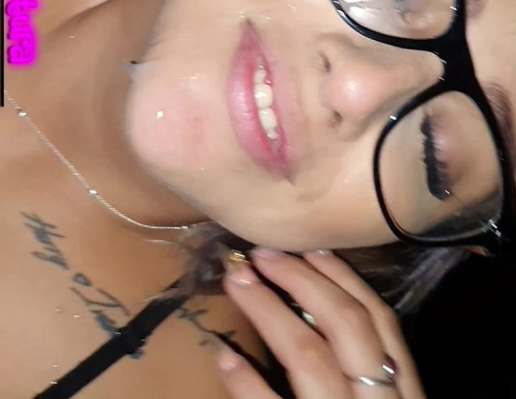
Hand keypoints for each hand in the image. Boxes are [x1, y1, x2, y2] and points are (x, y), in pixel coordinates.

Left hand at [214, 248, 426, 397]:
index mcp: (403, 389)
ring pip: (309, 356)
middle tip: (261, 253)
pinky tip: (225, 356)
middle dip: (302, 280)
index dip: (344, 278)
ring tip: (235, 281)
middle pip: (347, 325)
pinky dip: (247, 381)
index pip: (379, 320)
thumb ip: (364, 364)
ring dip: (268, 310)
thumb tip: (317, 307)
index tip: (309, 245)